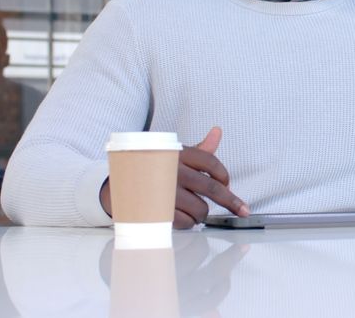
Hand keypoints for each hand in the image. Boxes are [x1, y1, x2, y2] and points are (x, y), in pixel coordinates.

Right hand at [99, 127, 250, 228]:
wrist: (112, 186)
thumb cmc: (148, 168)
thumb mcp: (171, 154)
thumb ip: (197, 149)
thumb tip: (217, 132)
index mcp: (176, 153)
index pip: (211, 162)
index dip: (224, 175)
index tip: (229, 184)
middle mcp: (172, 170)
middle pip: (211, 187)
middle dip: (231, 201)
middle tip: (243, 210)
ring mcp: (165, 191)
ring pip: (200, 208)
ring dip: (203, 214)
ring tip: (196, 211)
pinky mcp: (158, 210)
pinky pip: (185, 222)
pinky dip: (189, 223)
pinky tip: (184, 218)